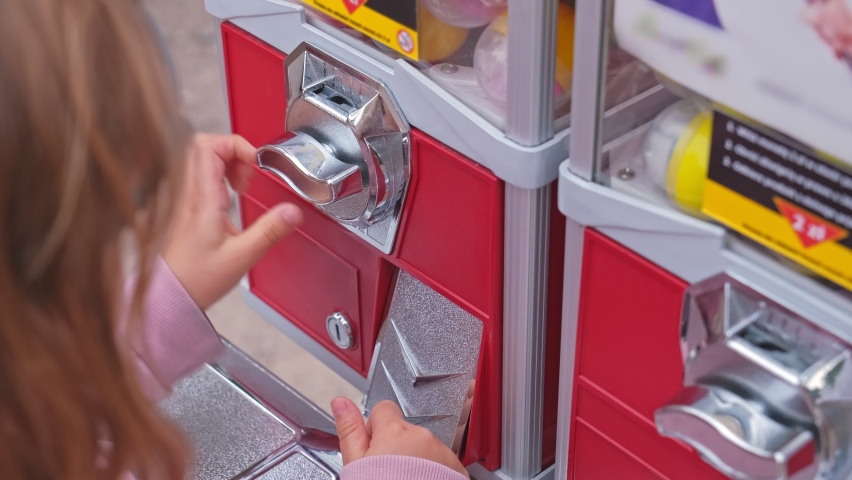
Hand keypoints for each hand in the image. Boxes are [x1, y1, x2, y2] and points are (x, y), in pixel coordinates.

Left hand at [163, 133, 302, 309]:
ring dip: (230, 164)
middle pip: (204, 146)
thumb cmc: (197, 279)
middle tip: (252, 171)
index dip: (237, 145)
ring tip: (246, 185)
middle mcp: (192, 195)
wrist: (170, 295)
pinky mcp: (192, 210)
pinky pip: (206, 179)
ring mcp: (189, 200)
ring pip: (204, 161)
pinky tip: (237, 198)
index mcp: (203, 199)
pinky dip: (225, 179)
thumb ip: (269, 231)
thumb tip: (293, 211)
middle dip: (234, 150)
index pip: (209, 146)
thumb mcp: (241, 257)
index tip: (257, 162)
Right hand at [331, 397, 469, 478]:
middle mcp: (422, 436)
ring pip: (424, 448)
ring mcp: (441, 452)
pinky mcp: (456, 468)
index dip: (375, 428)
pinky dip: (434, 472)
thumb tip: (341, 403)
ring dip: (416, 461)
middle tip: (388, 472)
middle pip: (405, 431)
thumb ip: (350, 429)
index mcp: (394, 431)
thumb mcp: (355, 463)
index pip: (383, 409)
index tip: (374, 448)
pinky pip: (442, 462)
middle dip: (397, 448)